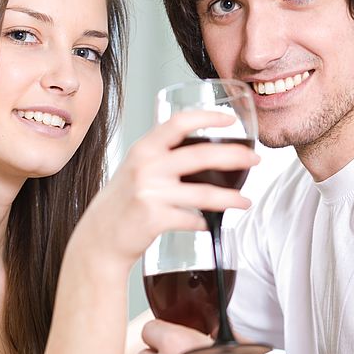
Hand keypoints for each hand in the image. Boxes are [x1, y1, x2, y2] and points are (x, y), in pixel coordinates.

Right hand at [74, 111, 258, 270]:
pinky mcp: (155, 219)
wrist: (99, 237)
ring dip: (230, 198)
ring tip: (245, 201)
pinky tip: (210, 223)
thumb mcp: (136, 168)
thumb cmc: (122, 202)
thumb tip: (204, 149)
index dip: (208, 117)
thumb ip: (162, 155)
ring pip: (203, 194)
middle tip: (254, 159)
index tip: (230, 120)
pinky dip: (205, 222)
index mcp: (144, 149)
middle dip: (234, 156)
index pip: (179, 122)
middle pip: (201, 155)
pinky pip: (192, 220)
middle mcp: (147, 167)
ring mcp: (151, 193)